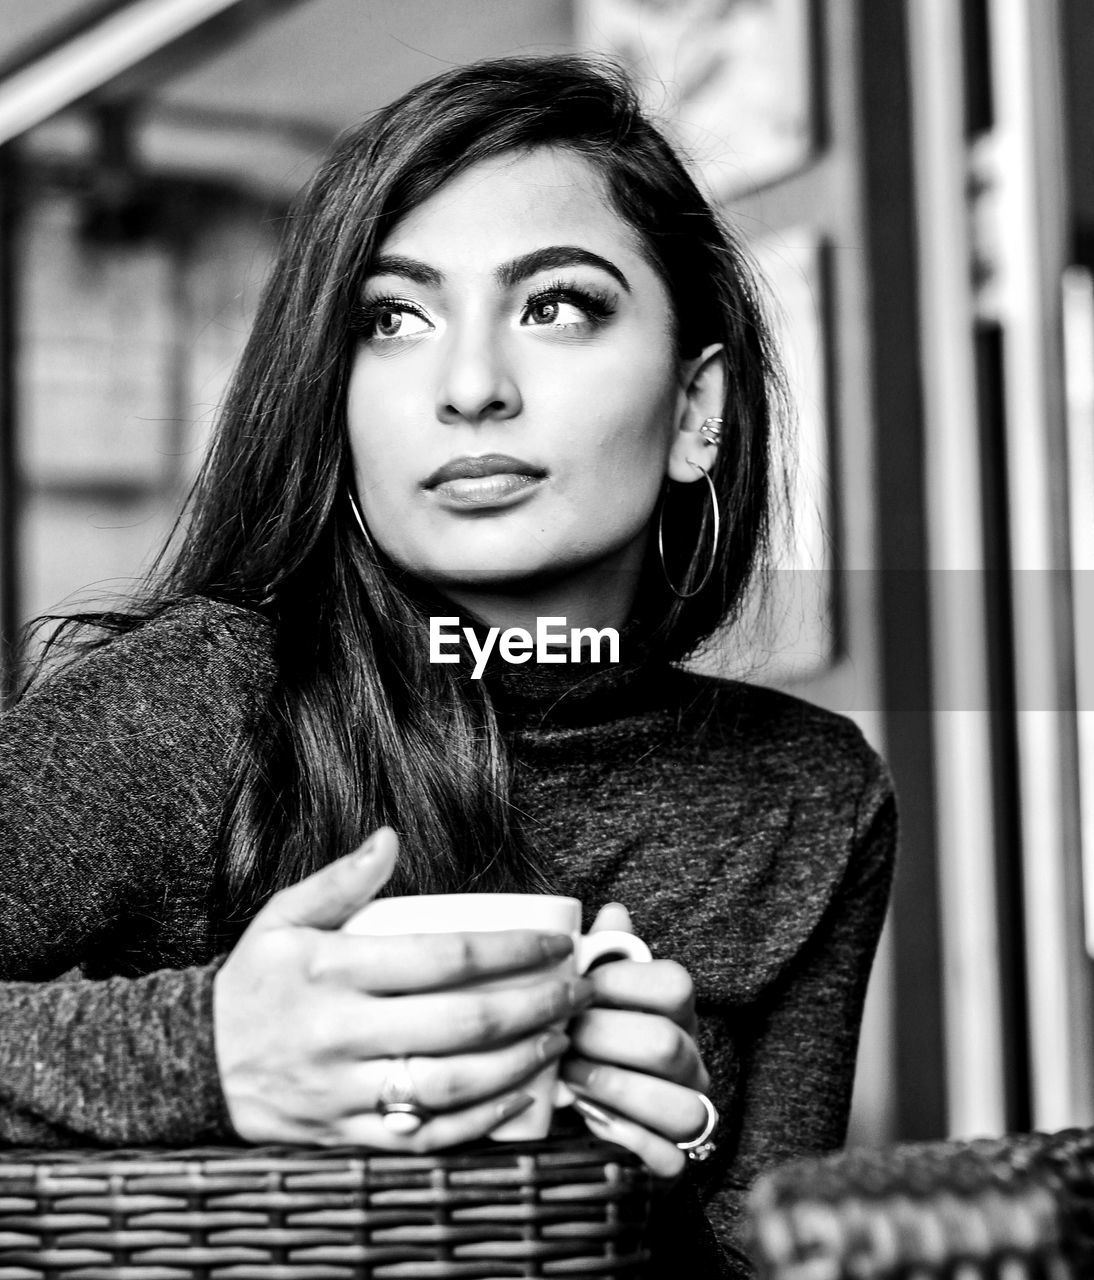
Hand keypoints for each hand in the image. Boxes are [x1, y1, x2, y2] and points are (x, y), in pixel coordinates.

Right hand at [214, 828, 592, 1149]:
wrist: (195, 1063)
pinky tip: (519, 1098)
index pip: (444, 958)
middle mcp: (340, 1033)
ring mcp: (343, 1092)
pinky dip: (480, 1122)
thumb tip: (390, 837)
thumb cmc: (256, 983)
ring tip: (559, 1040)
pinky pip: (424, 1136)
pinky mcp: (345, 1136)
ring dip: (520, 1064)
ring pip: (452, 1085)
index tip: (555, 945)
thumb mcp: (282, 918)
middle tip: (576, 993)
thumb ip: (339, 880)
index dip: (512, 951)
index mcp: (331, 970)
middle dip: (536, 1006)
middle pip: (461, 1023)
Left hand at [561, 902, 711, 1177]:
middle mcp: (692, 1056)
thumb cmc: (592, 1024)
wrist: (585, 1093)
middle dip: (603, 1039)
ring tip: (570, 1078)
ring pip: (680, 1107)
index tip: (575, 986)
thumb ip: (603, 949)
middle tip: (562, 1037)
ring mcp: (688, 1106)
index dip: (618, 983)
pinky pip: (670, 1159)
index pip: (674, 985)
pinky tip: (593, 1120)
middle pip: (666, 1045)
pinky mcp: (673, 1154)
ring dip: (614, 1091)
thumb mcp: (595, 985)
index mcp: (677, 1008)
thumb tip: (614, 912)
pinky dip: (630, 1142)